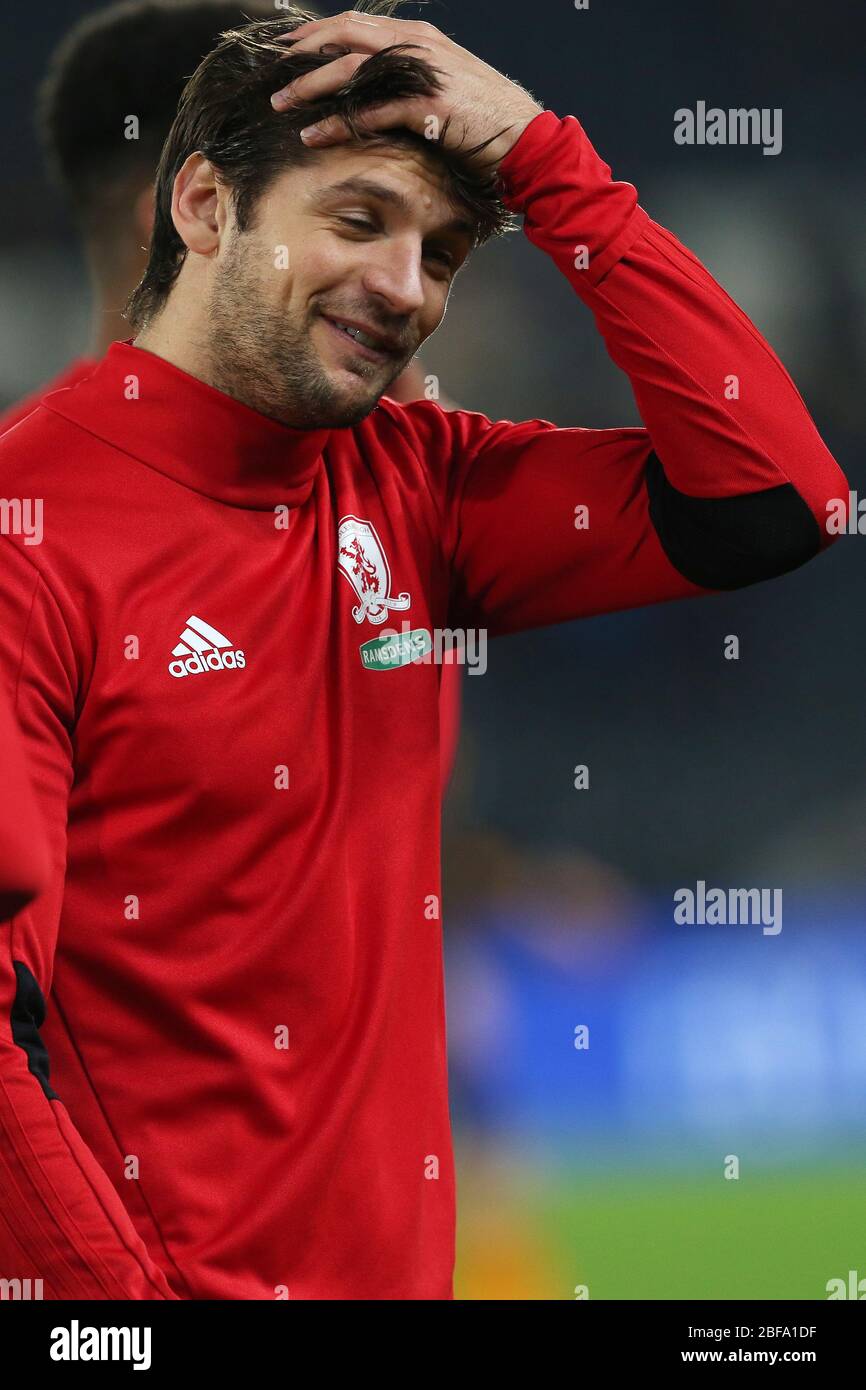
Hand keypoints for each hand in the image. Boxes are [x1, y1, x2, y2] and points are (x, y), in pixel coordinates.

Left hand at [270, 9, 542, 170]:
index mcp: (417, 36)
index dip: (317, 33)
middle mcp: (416, 45)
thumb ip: (407, 80)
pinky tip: (314, 135)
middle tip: (273, 72)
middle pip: (346, 36)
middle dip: (304, 52)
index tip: (288, 48)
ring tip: (281, 104)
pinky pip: (372, 112)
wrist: (525, 139)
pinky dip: (339, 123)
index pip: (355, 24)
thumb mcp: (440, 88)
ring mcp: (422, 73)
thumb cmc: (482, 121)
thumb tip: (371, 91)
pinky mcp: (428, 106)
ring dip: (310, 86)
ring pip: (352, 70)